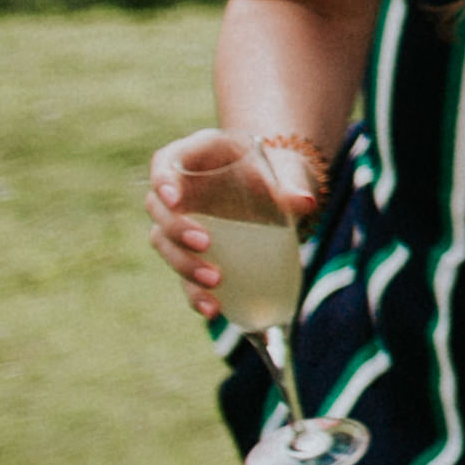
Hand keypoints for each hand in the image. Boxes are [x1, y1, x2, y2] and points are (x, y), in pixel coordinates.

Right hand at [144, 126, 322, 321]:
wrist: (281, 190)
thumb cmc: (278, 171)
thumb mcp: (286, 171)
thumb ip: (292, 184)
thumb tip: (305, 203)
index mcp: (197, 155)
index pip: (165, 161)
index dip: (162, 180)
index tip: (174, 200)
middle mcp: (180, 189)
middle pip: (159, 209)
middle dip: (177, 230)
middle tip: (205, 244)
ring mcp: (180, 221)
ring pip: (164, 244)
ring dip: (184, 265)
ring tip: (215, 281)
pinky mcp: (190, 253)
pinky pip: (183, 274)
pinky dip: (194, 293)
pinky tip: (213, 309)